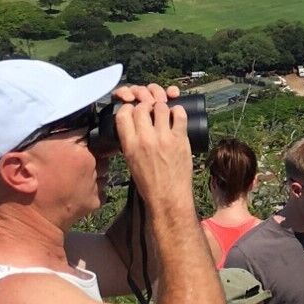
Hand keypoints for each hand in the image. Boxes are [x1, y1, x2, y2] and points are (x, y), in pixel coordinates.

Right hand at [113, 84, 193, 209]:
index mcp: (130, 145)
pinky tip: (176, 116)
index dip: (128, 109)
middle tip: (150, 112)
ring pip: (161, 107)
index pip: (123, 114)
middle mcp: (145, 139)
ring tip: (163, 114)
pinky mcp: (180, 139)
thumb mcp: (131, 161)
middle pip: (142, 107)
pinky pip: (180, 115)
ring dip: (162, 107)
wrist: (168, 197)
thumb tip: (134, 124)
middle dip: (145, 107)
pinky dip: (178, 112)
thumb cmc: (149, 182)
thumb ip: (130, 141)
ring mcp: (164, 138)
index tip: (134, 111)